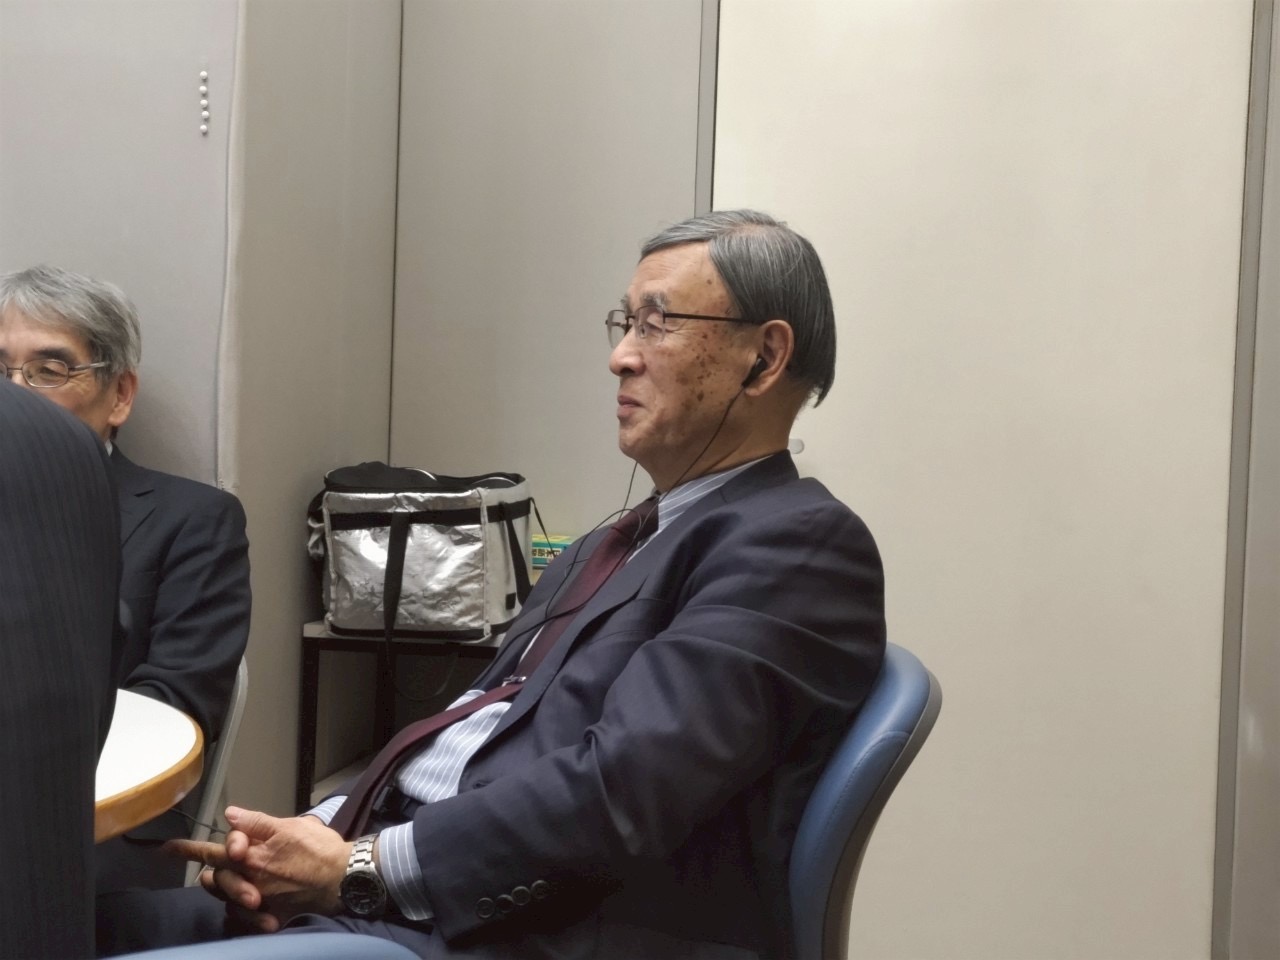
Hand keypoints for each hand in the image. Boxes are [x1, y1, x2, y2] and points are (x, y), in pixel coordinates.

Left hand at [166, 807, 351, 927]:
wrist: (344, 878)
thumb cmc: (320, 849)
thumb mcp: (289, 826)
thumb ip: (256, 823)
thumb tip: (230, 815)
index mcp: (252, 857)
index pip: (211, 852)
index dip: (186, 850)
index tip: (167, 849)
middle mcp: (250, 883)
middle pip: (215, 878)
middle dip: (214, 869)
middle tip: (223, 861)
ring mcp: (259, 903)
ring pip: (226, 899)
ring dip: (227, 888)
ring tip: (237, 878)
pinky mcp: (272, 917)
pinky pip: (244, 919)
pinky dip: (244, 910)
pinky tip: (253, 901)